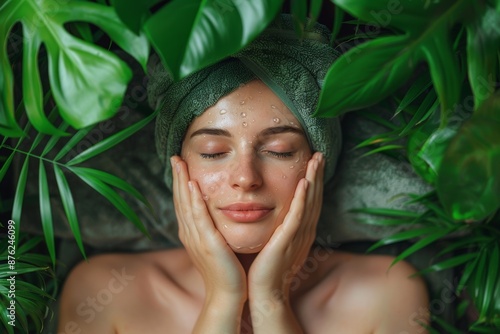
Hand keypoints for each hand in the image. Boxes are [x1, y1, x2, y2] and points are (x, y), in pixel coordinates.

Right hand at [171, 156, 246, 300]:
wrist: (228, 294)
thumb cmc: (227, 270)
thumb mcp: (217, 244)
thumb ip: (213, 229)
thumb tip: (216, 214)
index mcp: (192, 233)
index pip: (184, 203)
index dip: (181, 183)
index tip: (180, 165)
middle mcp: (190, 233)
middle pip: (181, 200)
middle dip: (178, 178)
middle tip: (175, 157)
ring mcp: (197, 238)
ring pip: (187, 204)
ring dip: (183, 182)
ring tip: (180, 163)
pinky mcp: (208, 243)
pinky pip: (199, 218)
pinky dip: (195, 200)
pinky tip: (194, 185)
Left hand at [248, 152, 324, 298]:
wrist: (266, 292)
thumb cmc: (268, 268)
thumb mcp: (277, 243)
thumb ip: (281, 228)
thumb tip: (277, 215)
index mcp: (301, 231)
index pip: (310, 200)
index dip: (313, 180)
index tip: (313, 162)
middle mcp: (304, 231)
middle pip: (314, 197)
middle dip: (317, 174)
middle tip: (320, 153)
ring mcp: (298, 235)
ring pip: (309, 202)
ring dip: (313, 180)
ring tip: (316, 160)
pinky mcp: (288, 240)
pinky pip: (297, 216)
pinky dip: (302, 199)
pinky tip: (304, 183)